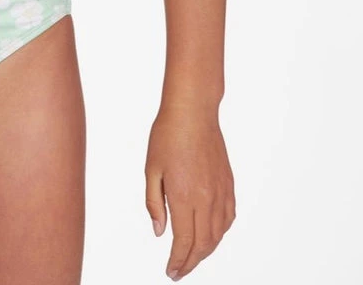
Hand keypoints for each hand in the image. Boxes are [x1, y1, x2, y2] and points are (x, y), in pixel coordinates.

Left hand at [144, 104, 235, 279]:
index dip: (178, 261)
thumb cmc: (167, 136)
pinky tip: (210, 235)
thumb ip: (155, 204)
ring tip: (192, 257)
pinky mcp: (228, 184)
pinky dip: (220, 233)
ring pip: (218, 235)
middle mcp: (207, 199)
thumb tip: (160, 233)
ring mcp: (221, 192)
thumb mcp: (151, 170)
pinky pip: (228, 218)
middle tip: (179, 270)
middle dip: (191, 262)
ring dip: (206, 251)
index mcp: (185, 196)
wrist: (193, 112)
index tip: (171, 272)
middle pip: (203, 244)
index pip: (184, 242)